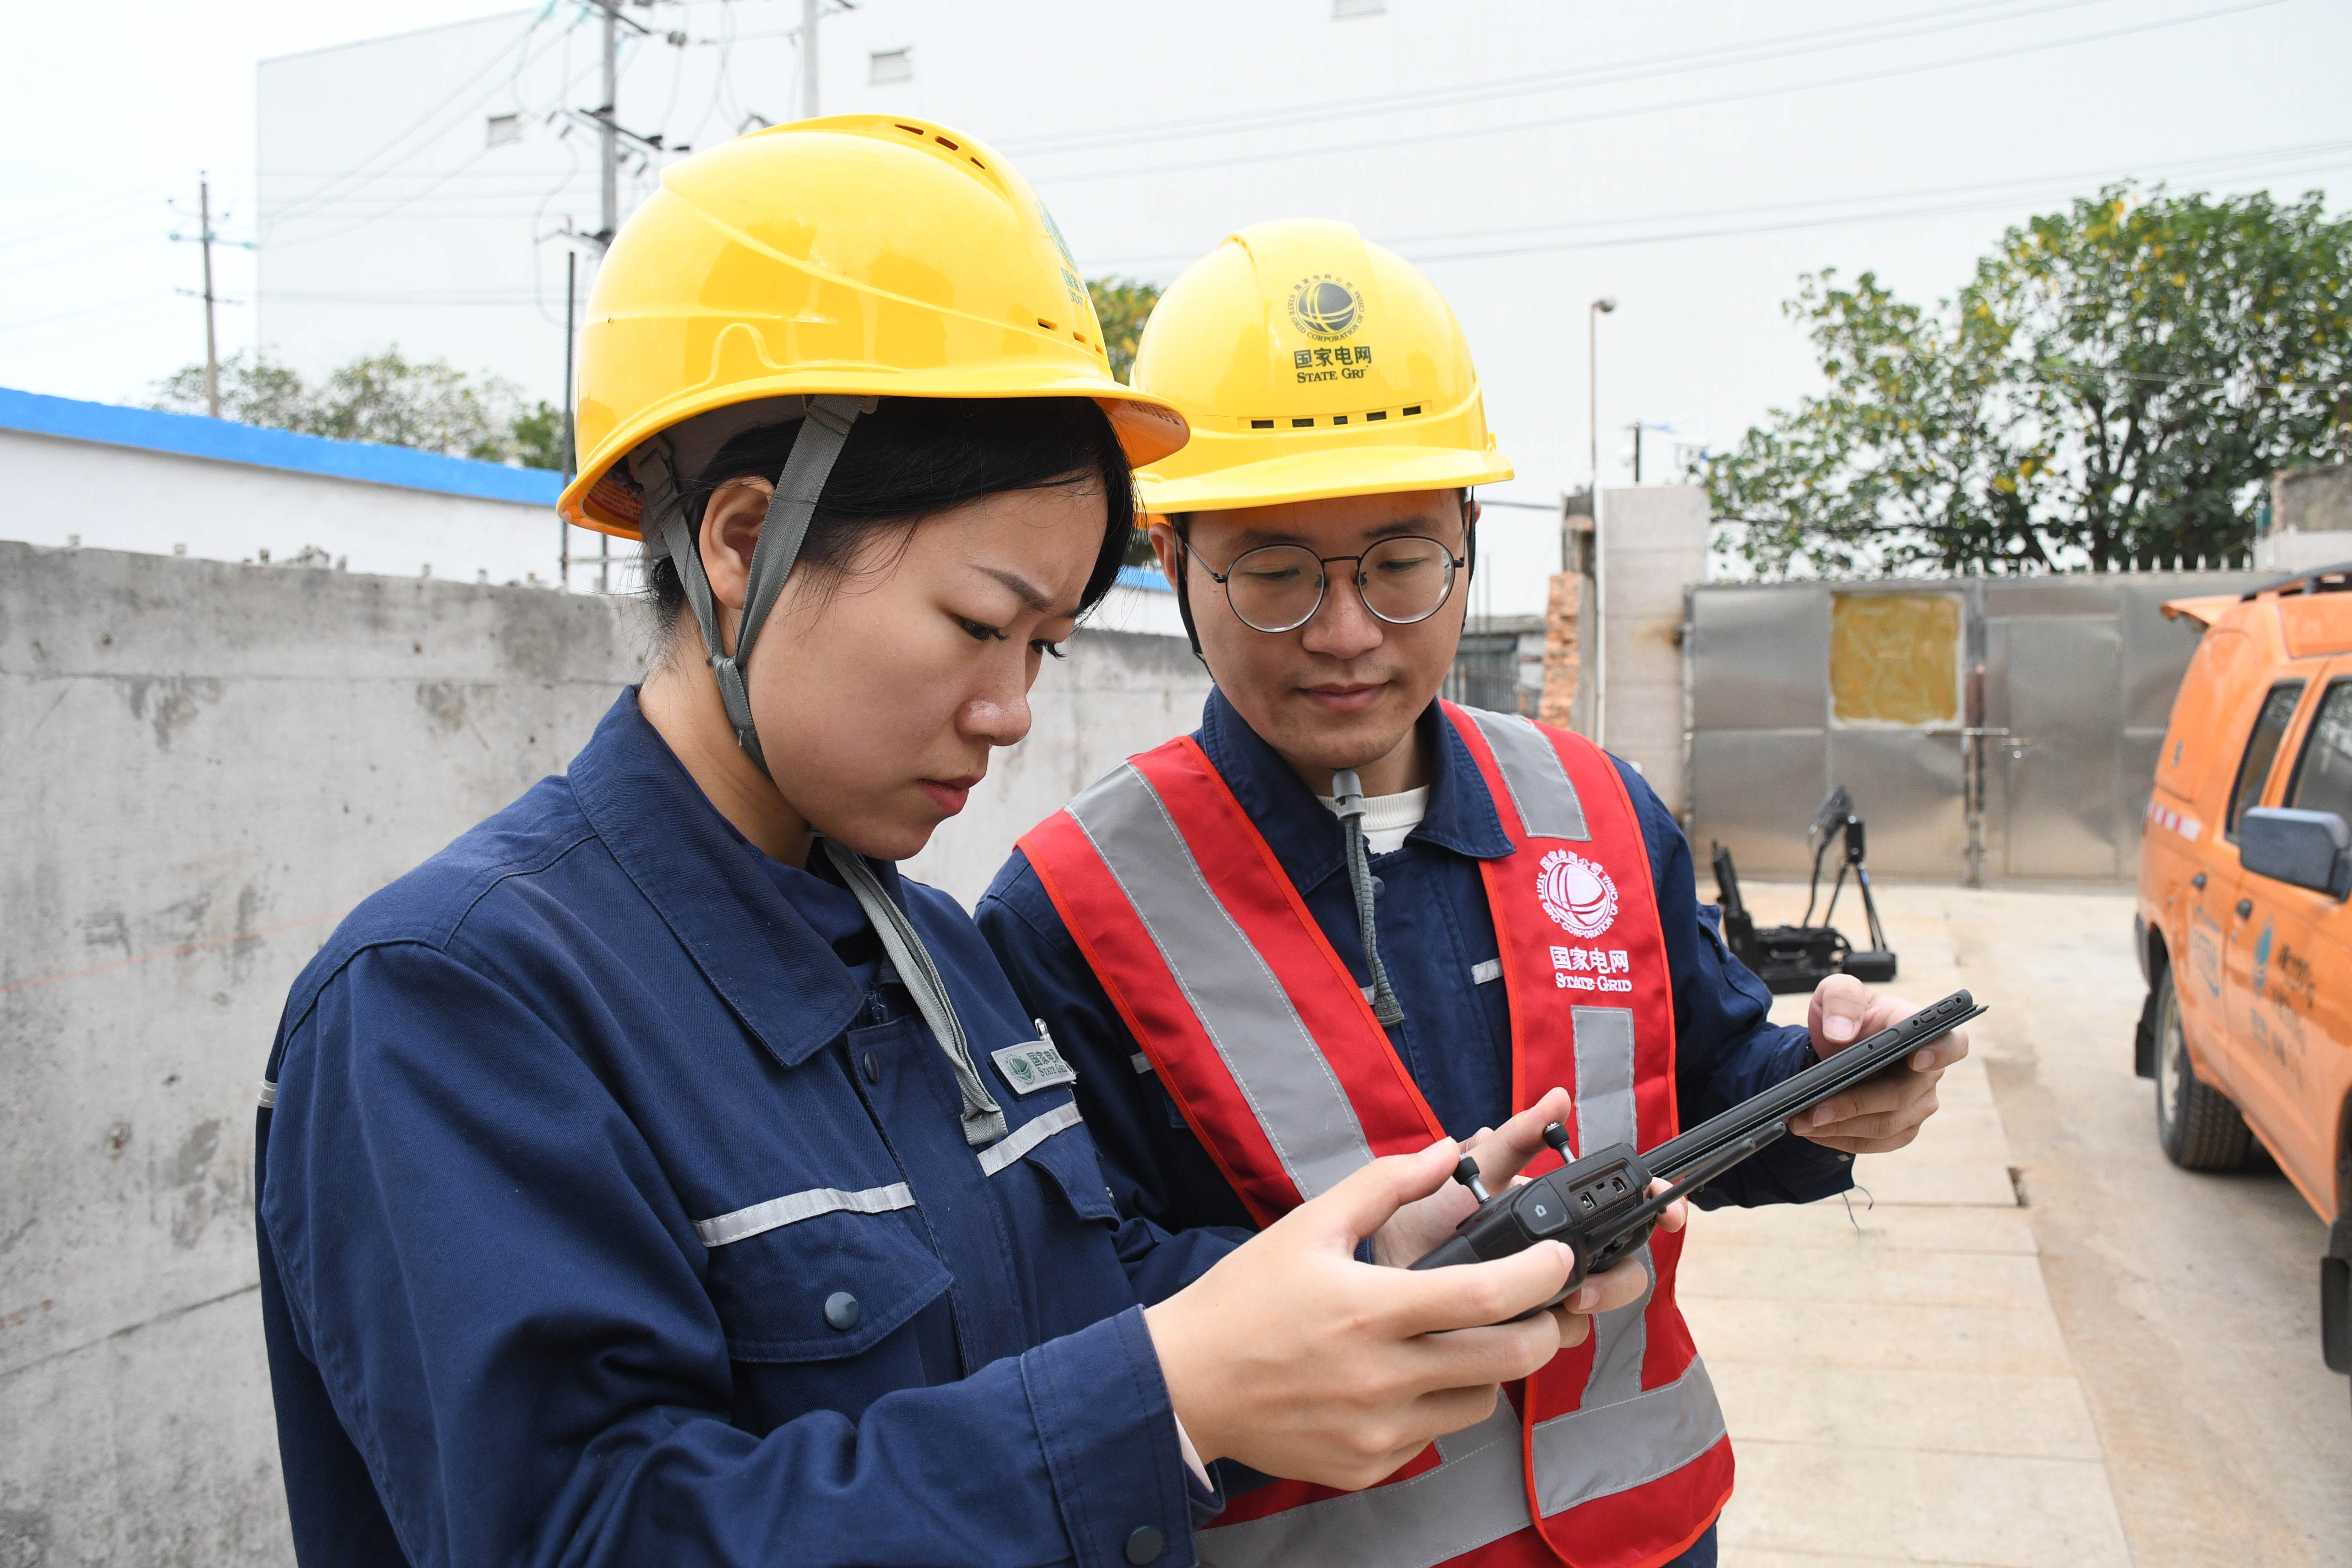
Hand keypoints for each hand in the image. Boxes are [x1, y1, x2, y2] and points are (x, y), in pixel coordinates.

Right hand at [1145, 1140, 1587, 1489]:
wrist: (1186, 1383)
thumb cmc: (1244, 1300)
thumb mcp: (1308, 1225)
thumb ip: (1383, 1185)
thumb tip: (1447, 1152)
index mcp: (1371, 1309)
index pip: (1488, 1293)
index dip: (1541, 1273)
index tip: (1561, 1257)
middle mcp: (1382, 1376)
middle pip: (1508, 1358)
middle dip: (1542, 1328)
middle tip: (1537, 1306)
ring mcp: (1378, 1429)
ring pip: (1479, 1403)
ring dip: (1487, 1369)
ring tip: (1457, 1340)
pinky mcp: (1368, 1464)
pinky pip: (1432, 1436)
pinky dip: (1435, 1406)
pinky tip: (1402, 1379)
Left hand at [1372, 1087, 1680, 1306]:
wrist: (1383, 1269)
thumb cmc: (1425, 1213)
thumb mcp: (1475, 1171)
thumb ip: (1519, 1139)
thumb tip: (1559, 1097)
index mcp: (1556, 1214)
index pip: (1625, 1211)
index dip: (1657, 1207)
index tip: (1670, 1211)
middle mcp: (1560, 1255)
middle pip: (1624, 1266)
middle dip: (1620, 1277)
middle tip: (1589, 1286)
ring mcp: (1545, 1295)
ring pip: (1596, 1307)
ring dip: (1588, 1306)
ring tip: (1563, 1302)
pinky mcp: (1525, 1332)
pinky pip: (1560, 1338)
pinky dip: (1553, 1333)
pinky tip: (1530, 1325)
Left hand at [1796, 975, 1970, 1153]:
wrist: (1838, 1043)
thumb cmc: (1847, 1014)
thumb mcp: (1837, 992)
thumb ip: (1841, 999)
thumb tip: (1841, 1031)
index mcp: (1922, 1032)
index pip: (1952, 1044)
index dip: (1940, 1053)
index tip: (1917, 1059)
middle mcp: (1928, 1073)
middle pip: (1900, 1096)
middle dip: (1853, 1105)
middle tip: (1813, 1110)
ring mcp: (1918, 1104)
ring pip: (1885, 1126)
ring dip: (1839, 1127)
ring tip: (1801, 1122)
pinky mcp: (1901, 1129)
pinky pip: (1874, 1143)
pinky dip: (1839, 1139)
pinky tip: (1813, 1132)